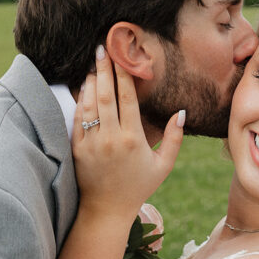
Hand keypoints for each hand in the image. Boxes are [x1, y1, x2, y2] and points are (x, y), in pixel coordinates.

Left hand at [72, 46, 183, 220]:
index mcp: (133, 139)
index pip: (127, 99)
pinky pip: (77, 119)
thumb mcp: (163, 165)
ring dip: (91, 82)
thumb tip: (181, 112)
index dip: (124, 75)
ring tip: (93, 65)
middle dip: (104, 69)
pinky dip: (80, 101)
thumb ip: (174, 138)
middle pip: (106, 95)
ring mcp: (91, 143)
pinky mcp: (77, 149)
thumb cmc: (138, 187)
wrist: (107, 210)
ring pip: (89, 104)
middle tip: (102, 49)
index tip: (122, 57)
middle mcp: (110, 139)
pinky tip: (83, 88)